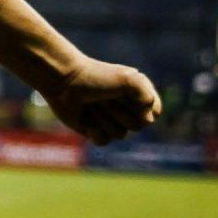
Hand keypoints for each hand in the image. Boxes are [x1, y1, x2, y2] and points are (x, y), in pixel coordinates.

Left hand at [45, 58, 161, 144]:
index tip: (124, 93)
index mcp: (139, 95)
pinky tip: (85, 118)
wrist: (64, 80)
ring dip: (104, 119)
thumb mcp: (128, 79)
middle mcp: (128, 109)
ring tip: (92, 104)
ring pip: (120, 135)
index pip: (154, 113)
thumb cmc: (96, 76)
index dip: (140, 107)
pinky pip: (104, 141)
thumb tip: (148, 121)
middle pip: (137, 126)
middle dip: (118, 112)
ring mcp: (111, 121)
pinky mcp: (94, 130)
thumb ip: (147, 96)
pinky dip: (94, 130)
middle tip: (103, 97)